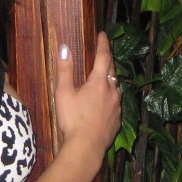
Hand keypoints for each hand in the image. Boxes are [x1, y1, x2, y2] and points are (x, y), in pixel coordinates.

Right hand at [53, 32, 121, 163]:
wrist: (87, 147)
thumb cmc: (73, 119)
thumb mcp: (63, 94)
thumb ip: (65, 70)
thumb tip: (65, 48)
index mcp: (98, 82)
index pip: (103, 57)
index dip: (103, 44)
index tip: (103, 34)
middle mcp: (112, 91)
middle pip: (112, 71)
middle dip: (108, 61)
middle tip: (104, 54)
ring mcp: (117, 107)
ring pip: (116, 88)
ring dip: (111, 80)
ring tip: (104, 78)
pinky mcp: (117, 120)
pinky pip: (116, 104)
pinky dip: (111, 98)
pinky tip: (105, 103)